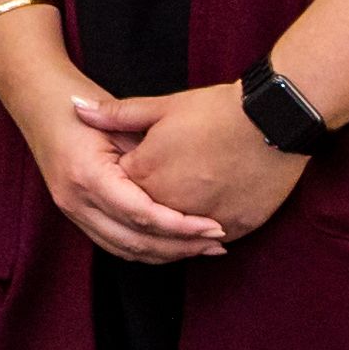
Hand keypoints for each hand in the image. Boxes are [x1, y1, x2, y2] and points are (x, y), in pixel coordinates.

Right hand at [1, 84, 227, 264]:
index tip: (214, 227)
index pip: (141, 215)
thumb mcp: (119, 123)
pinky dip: (145, 250)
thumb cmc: (79, 103)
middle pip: (135, 242)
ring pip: (124, 250)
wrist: (37, 101)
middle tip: (216, 244)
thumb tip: (190, 191)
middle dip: (179, 247)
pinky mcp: (73, 213)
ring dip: (165, 254)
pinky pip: (113, 244)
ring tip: (202, 249)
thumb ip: (149, 159)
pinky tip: (171, 245)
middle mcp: (75, 200)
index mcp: (88, 176)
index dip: (181, 227)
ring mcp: (70, 210)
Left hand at [80, 82, 308, 244]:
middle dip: (138, 224)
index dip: (120, 190)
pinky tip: (199, 236)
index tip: (124, 185)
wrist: (273, 118)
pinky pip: (208, 242)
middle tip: (142, 219)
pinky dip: (199, 241)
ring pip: (174, 242)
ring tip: (168, 235)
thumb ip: (116, 114)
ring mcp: (203, 217)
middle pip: (142, 225)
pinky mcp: (236, 224)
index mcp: (144, 175)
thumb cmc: (217, 110)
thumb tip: (75, 106)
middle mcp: (169, 202)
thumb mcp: (163, 107)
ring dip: (168, 242)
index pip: (118, 195)